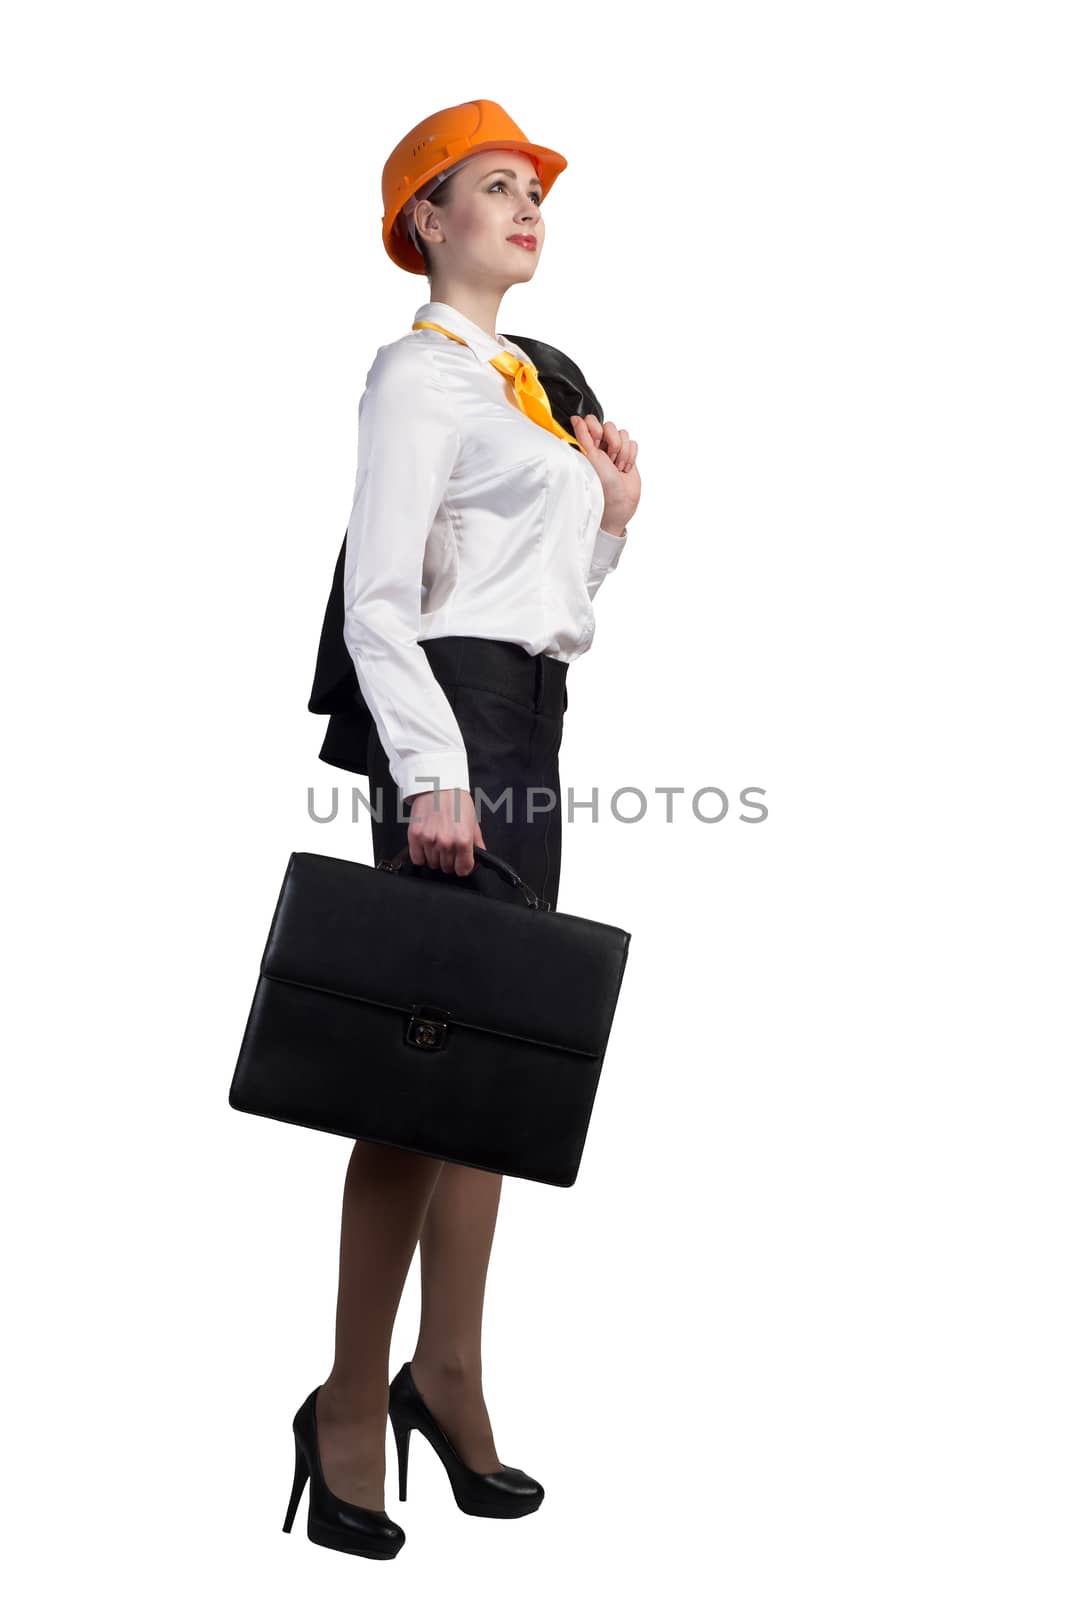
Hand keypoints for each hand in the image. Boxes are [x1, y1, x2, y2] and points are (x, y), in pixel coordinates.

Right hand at [406, 787, 485, 875]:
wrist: (438, 784)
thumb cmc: (456, 799)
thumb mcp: (473, 821)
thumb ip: (477, 843)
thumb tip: (479, 858)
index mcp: (463, 840)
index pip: (463, 869)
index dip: (463, 867)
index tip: (461, 863)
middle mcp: (446, 842)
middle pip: (447, 868)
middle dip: (449, 861)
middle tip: (449, 848)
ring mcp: (429, 840)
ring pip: (432, 864)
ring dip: (435, 858)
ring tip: (438, 842)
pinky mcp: (415, 836)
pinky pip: (417, 859)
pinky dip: (421, 856)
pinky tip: (426, 846)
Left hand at [570, 413, 640, 533]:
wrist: (620, 501)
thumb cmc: (602, 484)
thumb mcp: (589, 457)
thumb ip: (582, 436)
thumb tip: (575, 419)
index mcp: (588, 444)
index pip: (592, 420)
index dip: (598, 429)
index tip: (598, 441)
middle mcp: (601, 445)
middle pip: (610, 425)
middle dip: (613, 443)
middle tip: (610, 459)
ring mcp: (615, 450)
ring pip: (624, 434)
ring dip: (623, 452)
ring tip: (617, 467)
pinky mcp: (628, 455)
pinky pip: (633, 443)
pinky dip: (631, 456)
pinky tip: (625, 468)